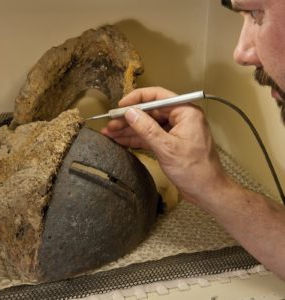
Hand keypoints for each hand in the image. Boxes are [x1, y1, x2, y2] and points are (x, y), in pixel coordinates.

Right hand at [101, 87, 228, 203]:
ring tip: (110, 133)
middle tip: (111, 124)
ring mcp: (175, 130)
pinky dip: (137, 139)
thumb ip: (147, 128)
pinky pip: (151, 136)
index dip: (136, 99)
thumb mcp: (167, 148)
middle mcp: (181, 118)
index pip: (157, 96)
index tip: (120, 106)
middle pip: (150, 111)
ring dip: (130, 129)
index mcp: (185, 112)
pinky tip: (122, 140)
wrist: (206, 191)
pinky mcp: (170, 143)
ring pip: (148, 125)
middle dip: (129, 118)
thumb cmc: (194, 170)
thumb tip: (130, 113)